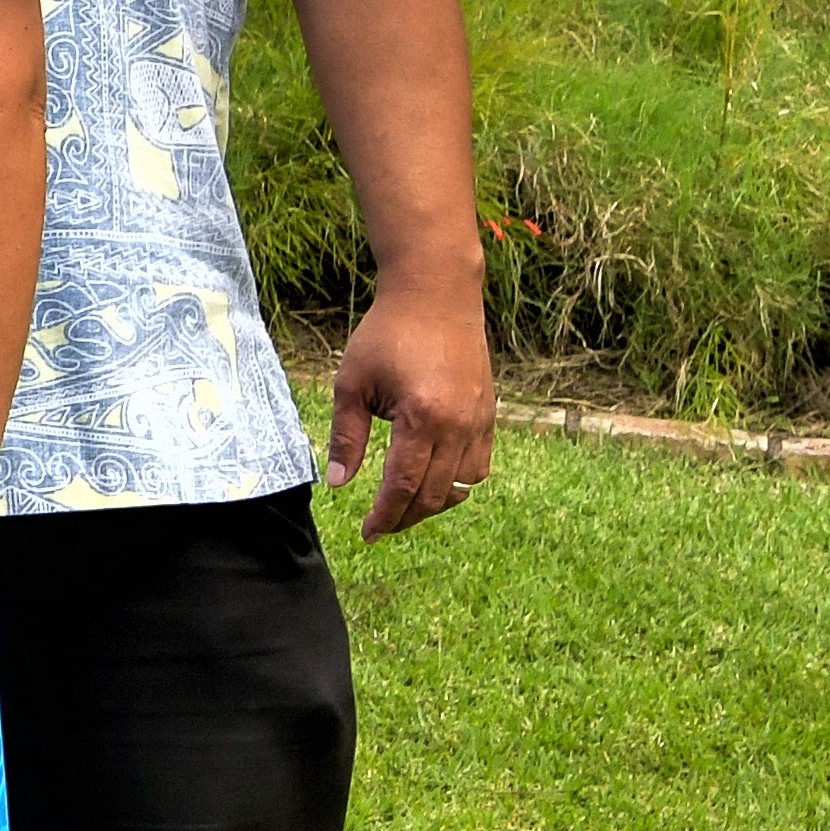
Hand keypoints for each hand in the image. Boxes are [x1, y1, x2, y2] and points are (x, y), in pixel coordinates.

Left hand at [327, 281, 492, 539]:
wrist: (436, 295)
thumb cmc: (387, 334)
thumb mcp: (352, 383)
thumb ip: (346, 437)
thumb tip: (340, 484)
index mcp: (422, 418)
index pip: (403, 486)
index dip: (384, 516)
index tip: (367, 534)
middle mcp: (459, 425)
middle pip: (434, 494)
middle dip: (405, 517)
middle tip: (379, 527)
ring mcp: (480, 420)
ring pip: (463, 485)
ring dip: (432, 503)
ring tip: (402, 507)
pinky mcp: (490, 413)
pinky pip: (480, 464)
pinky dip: (457, 482)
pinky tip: (432, 481)